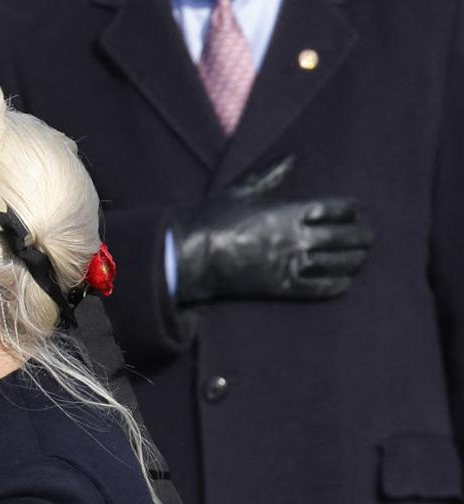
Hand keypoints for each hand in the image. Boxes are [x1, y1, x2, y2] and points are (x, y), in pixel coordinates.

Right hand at [176, 157, 373, 304]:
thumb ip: (271, 175)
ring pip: (338, 263)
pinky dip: (336, 285)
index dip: (352, 210)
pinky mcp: (281, 288)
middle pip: (346, 236)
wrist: (192, 257)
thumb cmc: (213, 220)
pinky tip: (344, 282)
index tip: (357, 211)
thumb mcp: (242, 190)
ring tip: (360, 258)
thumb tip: (290, 158)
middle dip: (363, 236)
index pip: (339, 208)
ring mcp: (291, 264)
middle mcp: (298, 237)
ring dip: (354, 260)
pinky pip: (319, 288)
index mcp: (291, 210)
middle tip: (369, 237)